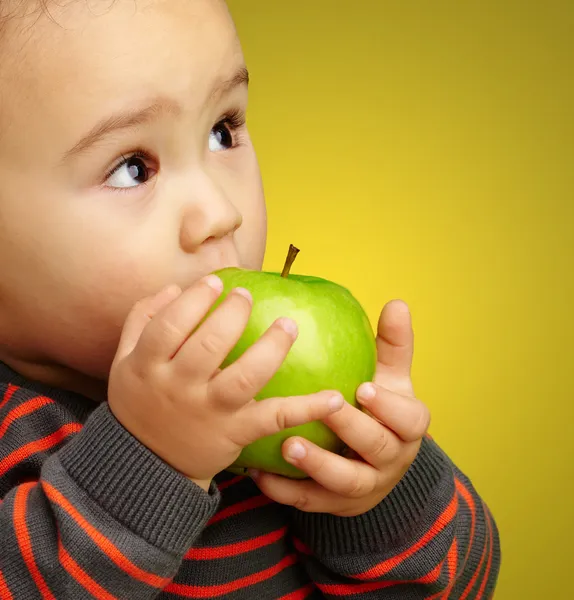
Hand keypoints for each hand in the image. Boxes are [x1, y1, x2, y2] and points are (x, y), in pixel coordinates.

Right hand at [108, 276, 344, 490]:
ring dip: (271, 348)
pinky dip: (306, 408)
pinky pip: (273, 417)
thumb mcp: (125, 360)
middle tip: (247, 296)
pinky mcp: (236, 433)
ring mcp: (209, 411)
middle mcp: (178, 388)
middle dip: (234, 314)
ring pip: (245, 376)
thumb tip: (175, 288)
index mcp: (147, 366)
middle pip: (210, 344)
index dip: (195, 298)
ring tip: (288, 324)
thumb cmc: (140, 402)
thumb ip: (142, 320)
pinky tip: (335, 397)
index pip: (171, 325)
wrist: (147, 464)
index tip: (217, 282)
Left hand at [249, 299, 430, 515]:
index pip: (410, 420)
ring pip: (346, 482)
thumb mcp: (389, 379)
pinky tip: (258, 472)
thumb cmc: (377, 408)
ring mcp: (363, 487)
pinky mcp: (335, 505)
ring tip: (287, 446)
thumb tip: (397, 302)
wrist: (372, 463)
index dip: (390, 407)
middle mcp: (390, 461)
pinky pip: (310, 501)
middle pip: (377, 449)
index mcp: (406, 428)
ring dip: (317, 465)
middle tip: (323, 409)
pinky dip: (285, 490)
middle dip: (351, 430)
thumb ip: (391, 345)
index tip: (363, 387)